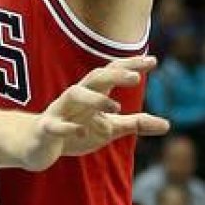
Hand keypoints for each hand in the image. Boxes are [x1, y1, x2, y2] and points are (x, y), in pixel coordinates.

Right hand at [20, 57, 168, 170]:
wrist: (36, 144)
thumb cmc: (75, 130)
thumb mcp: (109, 127)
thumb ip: (135, 124)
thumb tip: (168, 125)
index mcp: (92, 93)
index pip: (112, 72)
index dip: (130, 65)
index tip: (153, 60)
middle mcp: (76, 97)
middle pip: (94, 77)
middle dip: (114, 74)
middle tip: (136, 78)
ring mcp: (60, 110)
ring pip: (74, 94)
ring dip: (94, 99)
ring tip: (116, 107)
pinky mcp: (47, 129)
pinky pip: (55, 125)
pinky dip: (68, 127)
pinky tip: (82, 132)